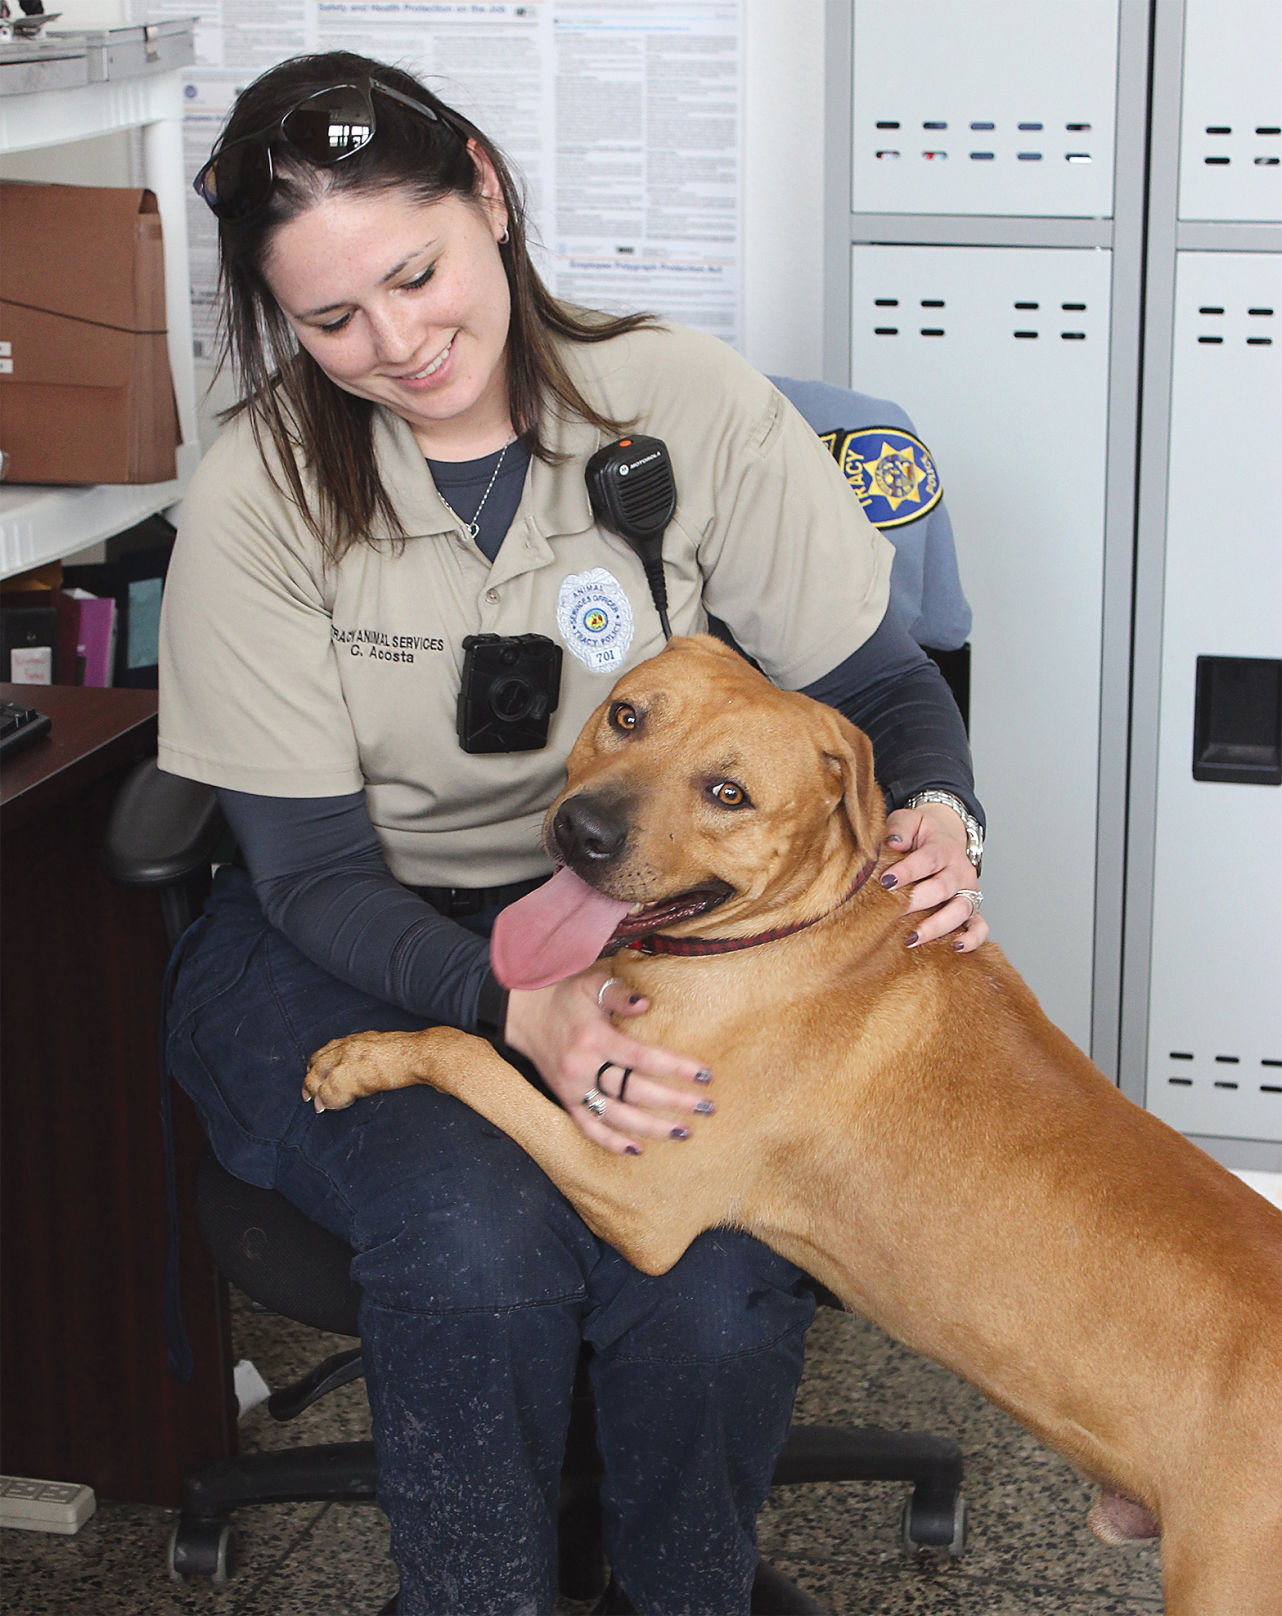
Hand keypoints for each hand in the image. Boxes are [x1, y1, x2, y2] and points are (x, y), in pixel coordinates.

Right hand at [502, 971, 714, 1154]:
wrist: (522, 1012)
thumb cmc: (565, 994)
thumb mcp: (591, 982)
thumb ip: (619, 993)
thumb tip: (646, 1004)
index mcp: (594, 1037)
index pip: (642, 1058)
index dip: (675, 1068)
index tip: (704, 1075)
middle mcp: (583, 1067)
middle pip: (635, 1091)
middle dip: (673, 1101)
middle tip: (707, 1108)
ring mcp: (573, 1088)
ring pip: (616, 1115)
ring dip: (651, 1127)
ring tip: (684, 1132)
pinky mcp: (564, 1100)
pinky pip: (587, 1127)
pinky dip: (610, 1142)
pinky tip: (636, 1150)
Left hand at [881, 800, 987, 952]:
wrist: (943, 839)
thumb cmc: (920, 834)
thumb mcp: (909, 821)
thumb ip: (900, 828)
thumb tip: (893, 842)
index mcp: (943, 847)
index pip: (927, 859)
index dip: (907, 871)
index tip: (886, 881)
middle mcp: (959, 870)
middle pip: (942, 887)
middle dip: (917, 901)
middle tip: (892, 911)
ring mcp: (968, 891)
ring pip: (960, 910)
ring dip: (937, 926)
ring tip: (912, 938)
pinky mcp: (973, 909)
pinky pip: (980, 927)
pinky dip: (973, 939)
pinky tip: (956, 947)